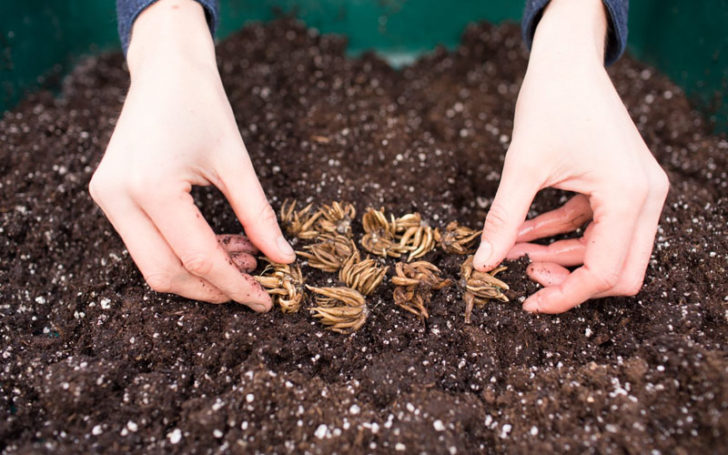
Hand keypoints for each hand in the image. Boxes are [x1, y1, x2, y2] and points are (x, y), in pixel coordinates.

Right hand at [89, 0, 294, 310]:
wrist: (165, 69)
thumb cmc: (203, 105)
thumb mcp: (236, 162)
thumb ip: (259, 216)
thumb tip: (284, 260)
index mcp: (151, 187)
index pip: (198, 259)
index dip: (235, 286)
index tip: (266, 301)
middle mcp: (119, 198)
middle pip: (166, 274)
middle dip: (213, 289)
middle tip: (255, 285)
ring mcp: (108, 198)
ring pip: (153, 265)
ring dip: (200, 272)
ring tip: (245, 258)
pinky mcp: (110, 195)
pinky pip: (147, 243)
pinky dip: (184, 253)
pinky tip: (222, 245)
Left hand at [473, 0, 668, 313]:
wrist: (567, 60)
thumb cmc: (550, 102)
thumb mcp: (521, 166)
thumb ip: (503, 220)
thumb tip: (482, 264)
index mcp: (629, 196)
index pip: (605, 272)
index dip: (565, 296)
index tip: (527, 303)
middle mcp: (645, 197)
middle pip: (618, 271)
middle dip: (571, 280)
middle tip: (526, 277)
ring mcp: (637, 191)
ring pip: (607, 251)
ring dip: (562, 256)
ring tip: (515, 251)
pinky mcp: (622, 184)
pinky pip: (596, 226)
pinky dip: (562, 233)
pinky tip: (524, 233)